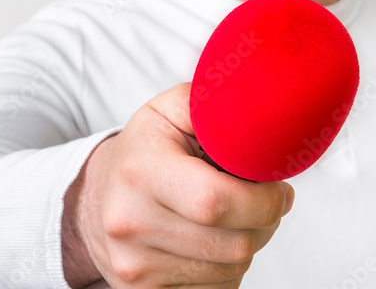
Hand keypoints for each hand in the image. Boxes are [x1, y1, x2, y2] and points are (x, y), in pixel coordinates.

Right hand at [62, 82, 294, 287]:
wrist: (96, 197)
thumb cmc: (145, 150)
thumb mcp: (169, 110)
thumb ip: (211, 105)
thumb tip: (257, 110)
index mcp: (141, 171)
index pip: (216, 202)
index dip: (263, 201)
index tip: (279, 189)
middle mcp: (132, 222)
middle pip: (233, 243)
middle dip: (265, 222)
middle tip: (266, 201)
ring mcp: (136, 265)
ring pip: (231, 269)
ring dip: (248, 244)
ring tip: (236, 217)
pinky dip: (227, 268)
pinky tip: (215, 241)